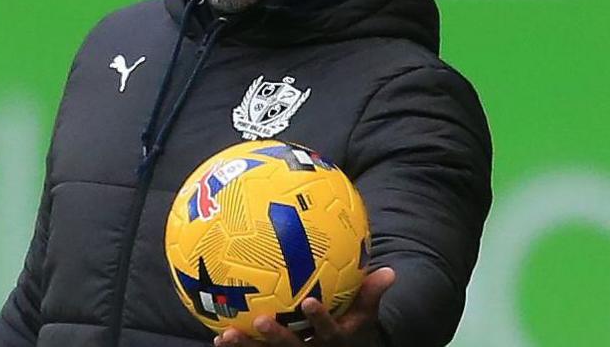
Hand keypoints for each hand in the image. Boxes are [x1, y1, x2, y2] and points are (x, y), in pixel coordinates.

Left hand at [214, 267, 394, 346]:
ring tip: (227, 335)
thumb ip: (372, 293)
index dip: (319, 320)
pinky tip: (218, 337)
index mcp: (335, 340)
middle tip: (263, 320)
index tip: (308, 302)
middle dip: (279, 338)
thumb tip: (391, 270)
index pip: (329, 332)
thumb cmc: (352, 329)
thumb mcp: (365, 315)